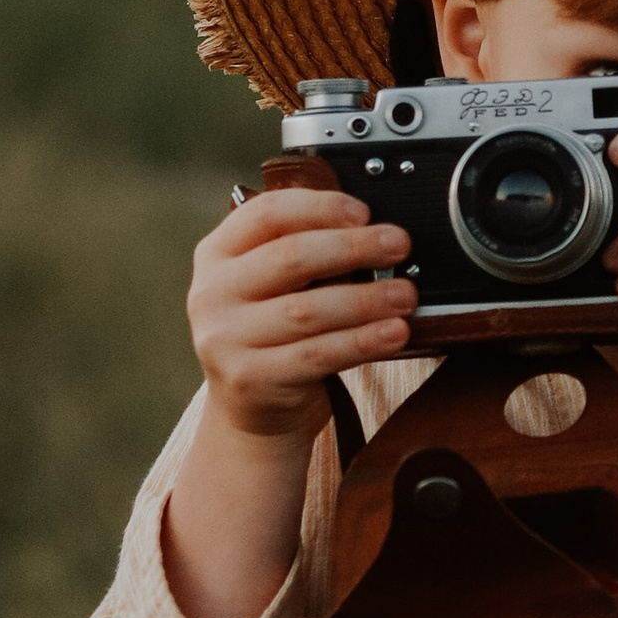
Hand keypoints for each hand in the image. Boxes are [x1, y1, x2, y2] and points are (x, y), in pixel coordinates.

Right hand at [186, 185, 417, 442]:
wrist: (252, 411)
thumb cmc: (275, 334)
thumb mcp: (274, 286)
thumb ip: (307, 254)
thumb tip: (376, 231)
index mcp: (217, 254)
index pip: (267, 213)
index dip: (320, 207)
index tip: (365, 212)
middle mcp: (212, 293)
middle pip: (291, 257)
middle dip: (353, 247)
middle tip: (399, 245)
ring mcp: (225, 338)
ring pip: (307, 310)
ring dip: (366, 299)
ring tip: (405, 294)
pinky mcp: (251, 379)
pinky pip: (318, 354)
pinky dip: (362, 341)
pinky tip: (394, 332)